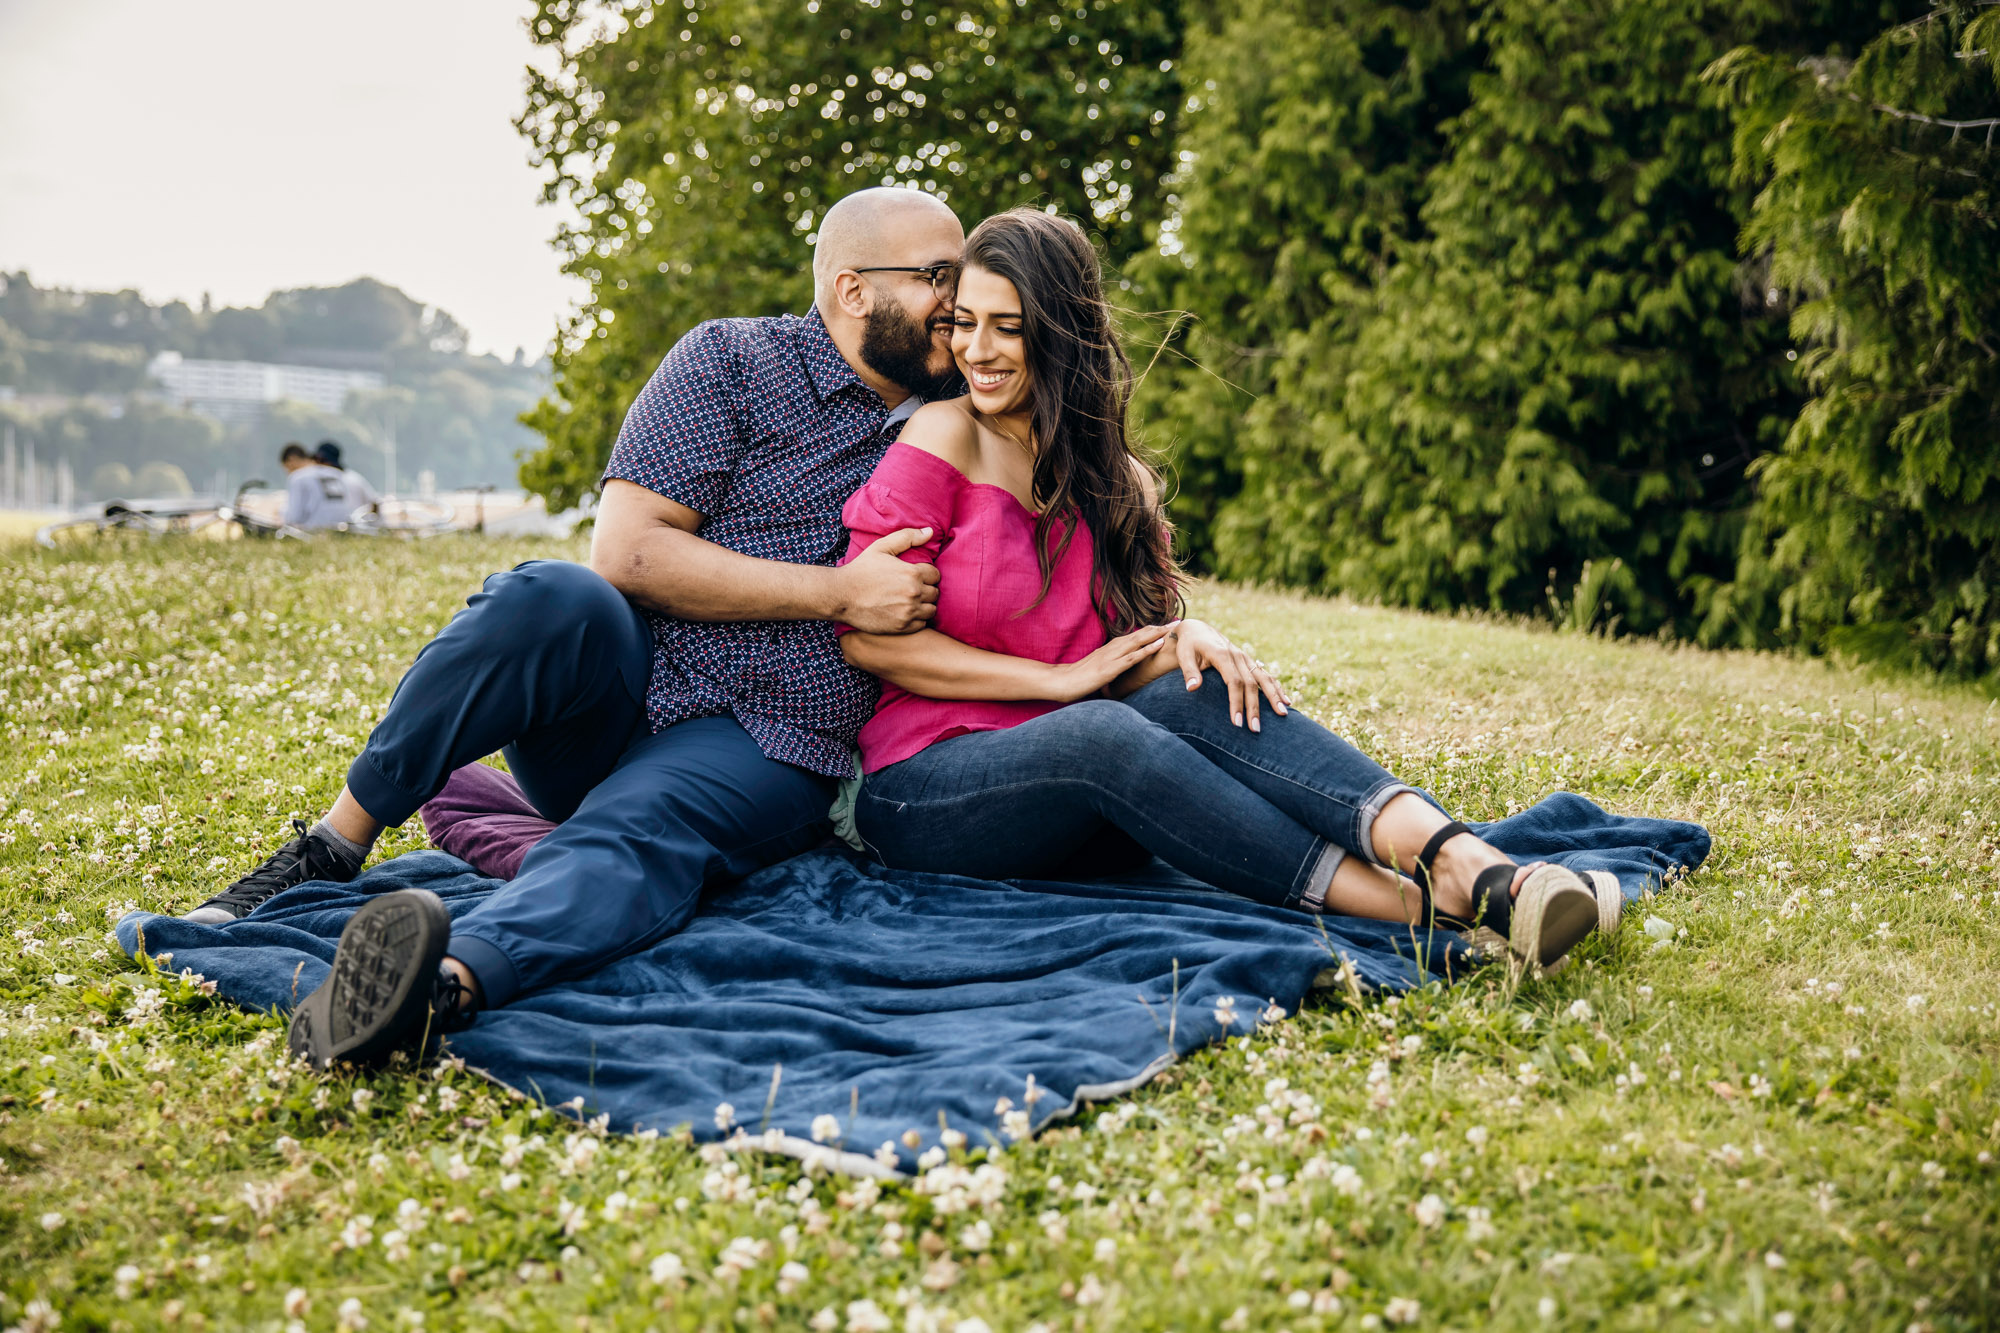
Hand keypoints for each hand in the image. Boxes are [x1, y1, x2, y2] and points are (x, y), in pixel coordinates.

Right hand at [837, 529, 940, 632]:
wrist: (841, 595)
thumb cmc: (861, 569)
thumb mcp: (882, 547)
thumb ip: (907, 537)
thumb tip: (930, 531)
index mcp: (912, 573)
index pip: (936, 575)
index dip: (927, 574)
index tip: (916, 576)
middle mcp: (913, 593)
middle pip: (935, 592)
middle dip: (926, 589)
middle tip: (912, 588)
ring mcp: (908, 611)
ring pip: (931, 609)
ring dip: (924, 605)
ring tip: (911, 601)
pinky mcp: (902, 627)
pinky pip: (922, 624)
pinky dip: (917, 619)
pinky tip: (905, 612)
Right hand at [1049, 622, 1180, 700]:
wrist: (1060, 682)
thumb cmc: (1077, 679)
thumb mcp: (1097, 670)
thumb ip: (1109, 667)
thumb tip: (1119, 672)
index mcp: (1110, 649)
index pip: (1134, 636)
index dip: (1151, 630)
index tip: (1167, 626)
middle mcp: (1112, 648)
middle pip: (1140, 634)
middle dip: (1159, 627)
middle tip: (1178, 621)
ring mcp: (1111, 657)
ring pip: (1139, 641)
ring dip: (1157, 634)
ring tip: (1173, 627)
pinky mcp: (1110, 668)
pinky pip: (1133, 657)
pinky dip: (1148, 649)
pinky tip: (1159, 644)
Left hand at [1172, 619, 1289, 730]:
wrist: (1198, 629)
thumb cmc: (1189, 645)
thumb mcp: (1184, 655)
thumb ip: (1189, 672)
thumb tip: (1192, 689)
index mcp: (1222, 655)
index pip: (1233, 682)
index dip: (1237, 702)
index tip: (1237, 722)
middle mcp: (1238, 656)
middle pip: (1251, 684)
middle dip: (1254, 708)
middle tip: (1255, 729)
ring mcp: (1246, 659)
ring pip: (1263, 678)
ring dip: (1274, 697)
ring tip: (1283, 714)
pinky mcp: (1249, 662)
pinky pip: (1265, 675)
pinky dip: (1276, 688)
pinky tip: (1286, 701)